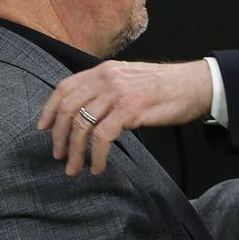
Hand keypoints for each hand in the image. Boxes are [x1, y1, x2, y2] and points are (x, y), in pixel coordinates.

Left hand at [37, 60, 211, 175]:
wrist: (195, 85)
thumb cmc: (165, 87)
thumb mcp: (129, 79)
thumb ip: (107, 89)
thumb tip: (87, 110)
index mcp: (103, 70)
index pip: (64, 87)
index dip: (49, 109)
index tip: (42, 128)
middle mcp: (106, 79)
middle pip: (68, 109)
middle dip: (59, 137)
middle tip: (59, 156)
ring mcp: (117, 94)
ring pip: (82, 125)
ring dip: (75, 152)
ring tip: (75, 169)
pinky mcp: (130, 111)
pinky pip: (103, 138)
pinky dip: (96, 156)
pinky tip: (98, 167)